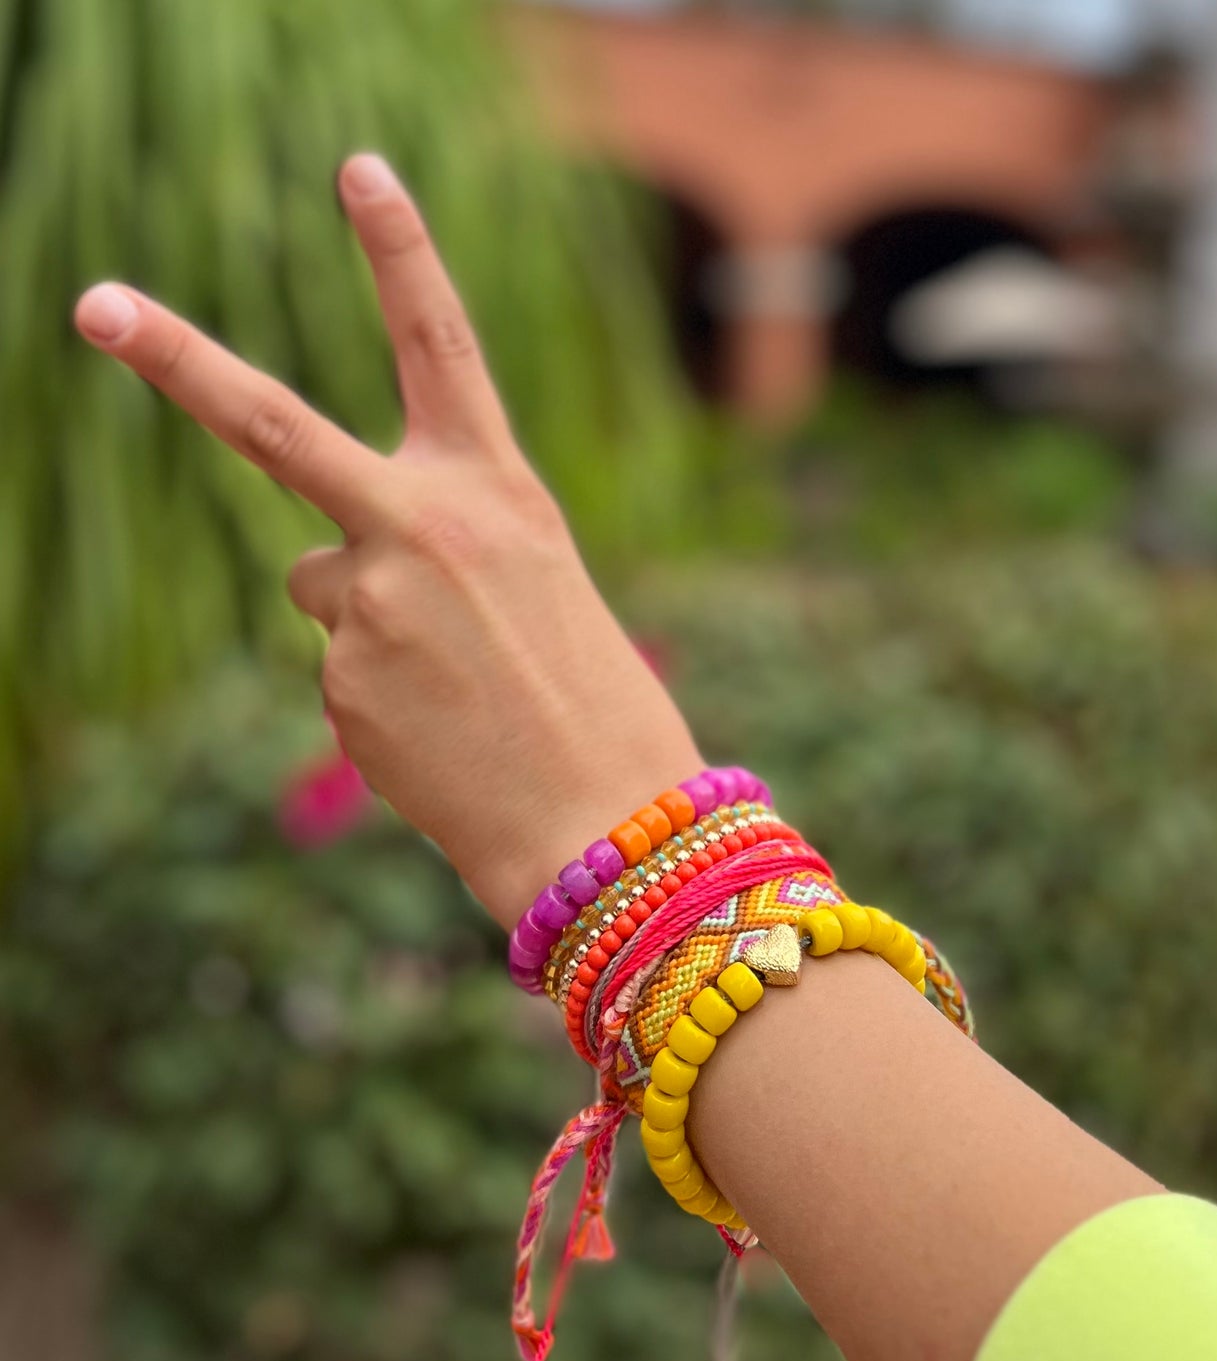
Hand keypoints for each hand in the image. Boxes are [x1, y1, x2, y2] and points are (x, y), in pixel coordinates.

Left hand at [74, 154, 703, 927]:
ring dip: (369, 622)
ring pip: (322, 584)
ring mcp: (374, 602)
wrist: (608, 823)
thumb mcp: (534, 587)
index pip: (441, 346)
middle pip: (273, 425)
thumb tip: (310, 568)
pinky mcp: (342, 680)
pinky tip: (441, 733)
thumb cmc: (591, 700)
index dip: (401, 252)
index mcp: (502, 490)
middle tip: (96, 305)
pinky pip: (339, 665)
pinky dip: (380, 694)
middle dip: (175, 360)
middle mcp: (427, 526)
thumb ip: (429, 546)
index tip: (358, 169)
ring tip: (456, 686)